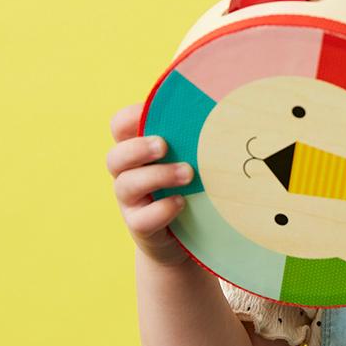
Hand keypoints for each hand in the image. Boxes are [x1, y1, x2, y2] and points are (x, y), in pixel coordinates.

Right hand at [106, 103, 194, 267]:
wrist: (183, 240)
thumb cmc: (191, 187)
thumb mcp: (191, 158)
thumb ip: (196, 137)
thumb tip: (229, 105)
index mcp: (138, 151)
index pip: (119, 126)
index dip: (130, 116)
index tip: (152, 113)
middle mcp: (128, 175)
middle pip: (115, 157)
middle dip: (138, 148)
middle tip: (164, 145)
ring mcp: (132, 203)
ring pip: (125, 186)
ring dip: (157, 176)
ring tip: (188, 174)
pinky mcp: (142, 227)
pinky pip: (141, 219)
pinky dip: (160, 210)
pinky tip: (181, 203)